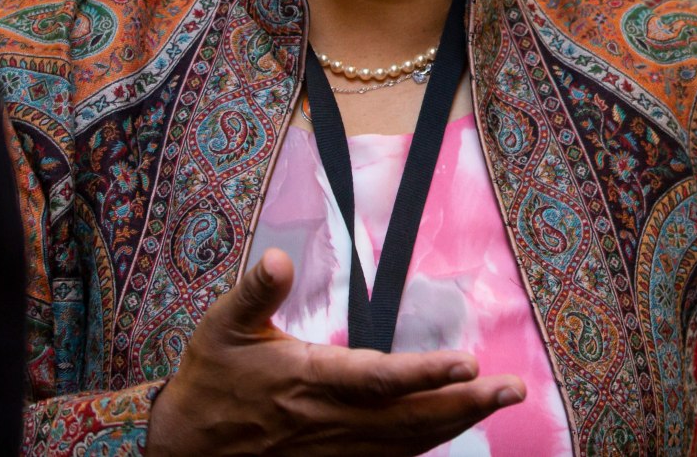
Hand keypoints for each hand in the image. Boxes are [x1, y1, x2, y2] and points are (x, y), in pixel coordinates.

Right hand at [145, 250, 525, 456]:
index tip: (468, 362)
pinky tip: (454, 429)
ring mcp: (335, 451)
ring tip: (498, 401)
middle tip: (514, 388)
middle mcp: (330, 420)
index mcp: (308, 379)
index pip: (378, 379)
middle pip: (411, 419)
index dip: (425, 374)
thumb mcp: (222, 327)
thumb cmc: (208, 381)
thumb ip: (255, 292)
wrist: (182, 449)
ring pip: (408, 444)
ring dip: (457, 424)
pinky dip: (426, 447)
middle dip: (466, 403)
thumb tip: (278, 259)